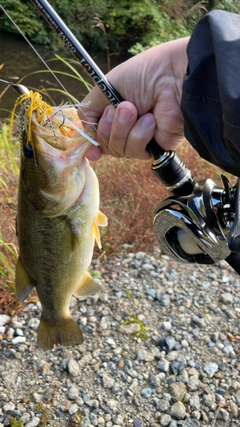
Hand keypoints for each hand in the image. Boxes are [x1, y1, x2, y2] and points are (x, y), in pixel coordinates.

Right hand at [78, 37, 188, 160]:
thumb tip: (85, 138)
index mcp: (115, 112)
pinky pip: (137, 152)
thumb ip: (89, 110)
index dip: (93, 142)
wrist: (173, 77)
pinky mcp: (157, 147)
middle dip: (109, 127)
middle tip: (123, 108)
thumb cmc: (144, 74)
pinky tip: (150, 120)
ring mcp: (142, 138)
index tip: (90, 150)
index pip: (98, 135)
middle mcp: (127, 127)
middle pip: (106, 145)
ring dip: (123, 129)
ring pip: (119, 150)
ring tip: (136, 110)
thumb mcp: (107, 86)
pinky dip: (140, 135)